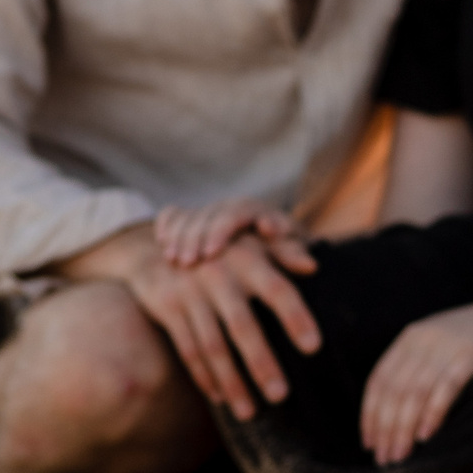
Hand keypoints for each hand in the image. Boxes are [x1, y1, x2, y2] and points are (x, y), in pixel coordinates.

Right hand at [57, 222, 320, 421]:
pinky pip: (188, 349)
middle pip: (242, 325)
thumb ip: (283, 253)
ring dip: (231, 382)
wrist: (157, 244)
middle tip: (280, 396)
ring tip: (249, 413)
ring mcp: (190, 293)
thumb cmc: (222, 250)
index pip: (277, 289)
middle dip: (261, 363)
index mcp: (247, 259)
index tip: (314, 348)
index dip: (295, 316)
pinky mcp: (168, 308)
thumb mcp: (251, 243)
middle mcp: (218, 275)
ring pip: (212, 345)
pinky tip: (220, 398)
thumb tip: (313, 266)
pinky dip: (204, 376)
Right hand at [155, 197, 301, 266]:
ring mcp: (207, 212)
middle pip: (209, 215)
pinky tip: (162, 243)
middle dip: (198, 237)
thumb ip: (292, 255)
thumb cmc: (276, 250)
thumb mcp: (285, 251)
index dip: (223, 231)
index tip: (213, 252)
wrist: (258, 239)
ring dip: (181, 237)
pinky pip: (172, 215)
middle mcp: (228, 207)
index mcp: (254, 210)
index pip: (237, 213)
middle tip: (191, 262)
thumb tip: (310, 265)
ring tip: (175, 261)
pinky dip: (166, 226)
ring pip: (189, 217)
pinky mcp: (188, 219)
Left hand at [360, 295, 472, 465]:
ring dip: (403, 428)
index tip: (368, 444)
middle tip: (383, 460)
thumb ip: (418, 366)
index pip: (379, 380)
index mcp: (411, 337)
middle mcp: (424, 339)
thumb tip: (394, 415)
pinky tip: (425, 436)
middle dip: (385, 428)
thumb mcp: (441, 343)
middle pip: (394, 390)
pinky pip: (446, 387)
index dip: (370, 414)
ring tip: (399, 456)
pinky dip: (432, 413)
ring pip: (415, 393)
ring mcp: (448, 345)